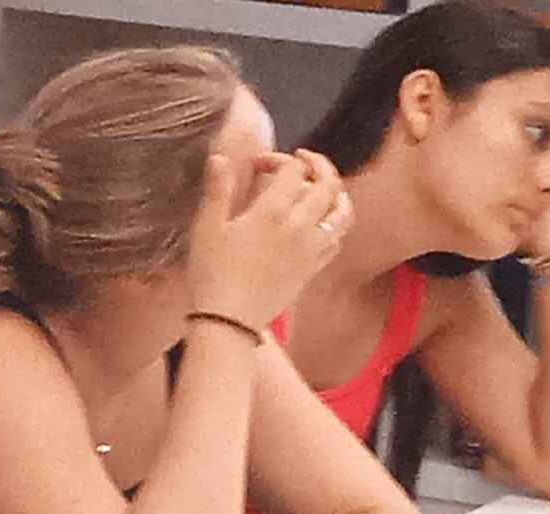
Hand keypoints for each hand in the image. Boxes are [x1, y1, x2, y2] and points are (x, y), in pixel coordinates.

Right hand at [189, 149, 348, 326]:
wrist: (229, 319)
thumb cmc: (213, 273)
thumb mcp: (207, 228)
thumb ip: (217, 190)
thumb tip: (219, 158)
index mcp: (272, 211)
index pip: (292, 170)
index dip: (278, 159)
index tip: (260, 165)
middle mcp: (300, 226)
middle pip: (328, 184)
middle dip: (318, 165)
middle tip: (304, 160)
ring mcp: (311, 248)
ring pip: (342, 212)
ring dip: (337, 193)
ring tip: (326, 188)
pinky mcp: (313, 268)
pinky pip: (337, 240)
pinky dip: (336, 225)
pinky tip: (324, 224)